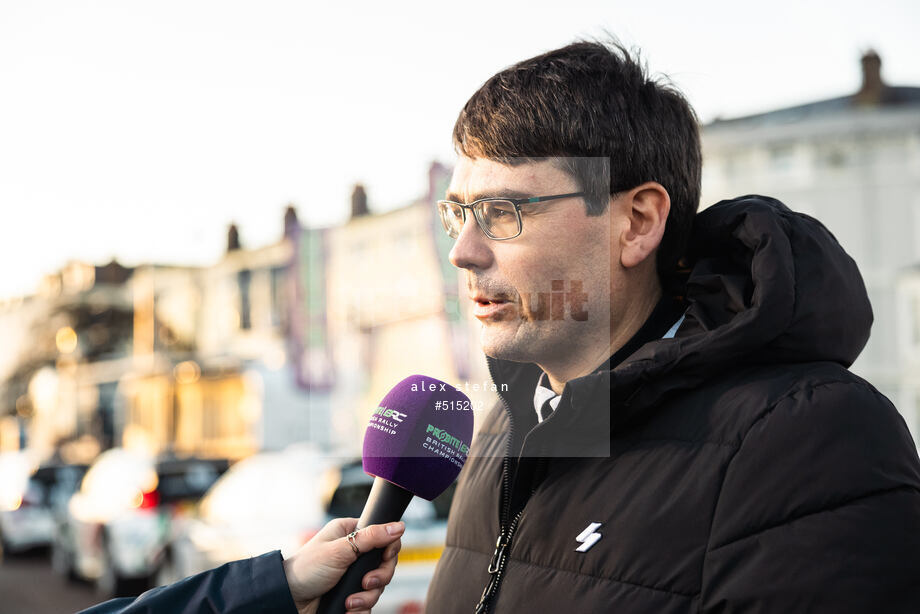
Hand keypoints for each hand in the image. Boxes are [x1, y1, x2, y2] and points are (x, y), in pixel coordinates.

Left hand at [282, 518, 403, 613]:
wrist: (288, 600)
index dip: (389, 549)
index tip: (385, 558)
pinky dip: (360, 608)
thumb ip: (371, 538)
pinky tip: (347, 607)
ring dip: (367, 596)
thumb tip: (399, 526)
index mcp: (351, 534)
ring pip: (379, 586)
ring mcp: (353, 575)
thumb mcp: (339, 550)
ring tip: (350, 601)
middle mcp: (354, 553)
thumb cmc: (305, 569)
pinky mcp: (351, 594)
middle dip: (379, 577)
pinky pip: (369, 602)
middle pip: (385, 564)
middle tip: (366, 583)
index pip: (384, 537)